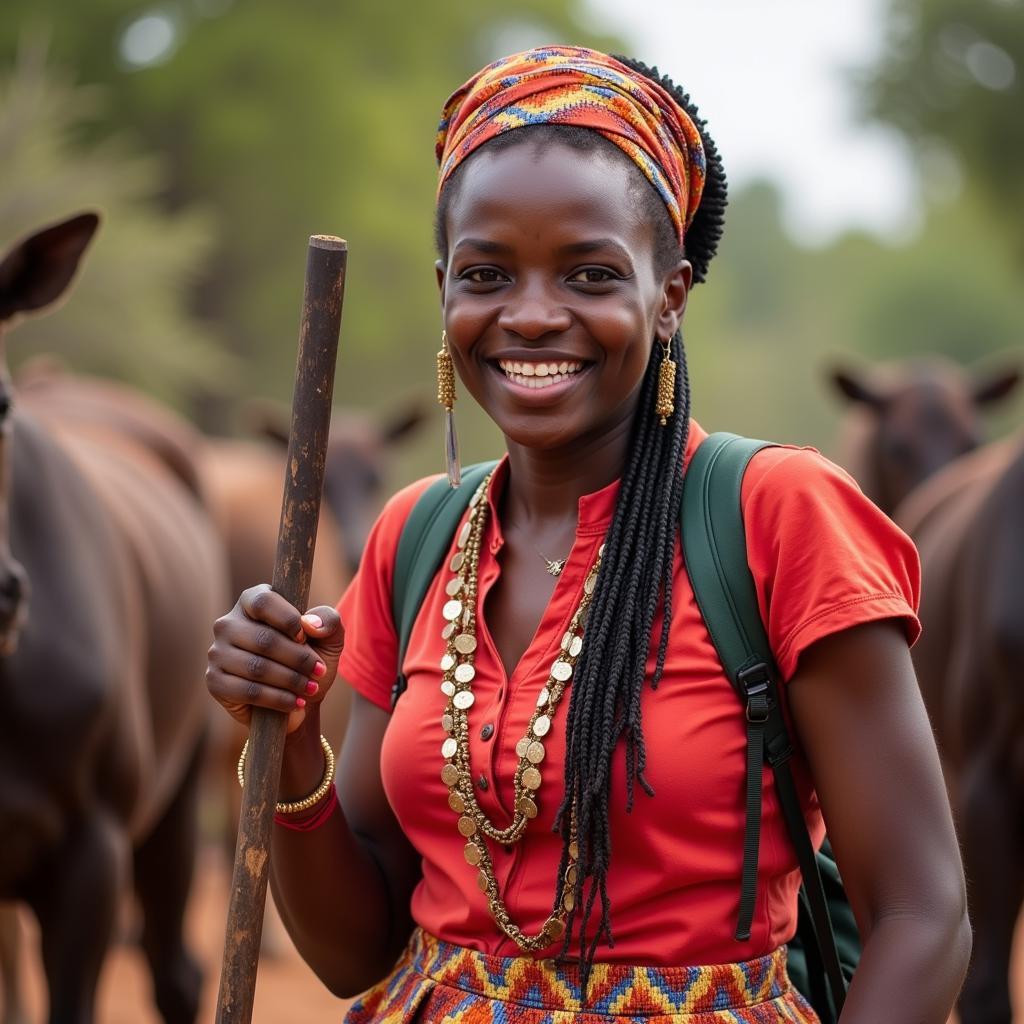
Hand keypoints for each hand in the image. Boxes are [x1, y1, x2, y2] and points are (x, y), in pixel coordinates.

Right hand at [206, 584, 344, 733]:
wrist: (300, 698)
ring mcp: (217, 652)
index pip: (263, 602)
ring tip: (311, 688)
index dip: (288, 620)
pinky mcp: (215, 681)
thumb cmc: (311, 658)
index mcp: (252, 601)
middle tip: (319, 672)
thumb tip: (310, 624)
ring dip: (291, 681)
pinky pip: (248, 691)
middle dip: (298, 659)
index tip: (306, 637)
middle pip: (263, 639)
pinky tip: (295, 702)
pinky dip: (278, 699)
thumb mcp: (329, 636)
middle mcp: (228, 623)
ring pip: (256, 667)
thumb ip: (328, 620)